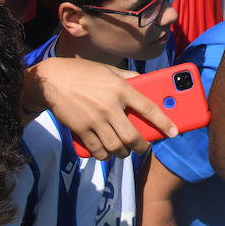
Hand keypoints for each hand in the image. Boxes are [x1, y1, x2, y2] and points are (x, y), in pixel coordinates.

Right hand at [30, 58, 178, 158]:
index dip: (163, 122)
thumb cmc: (83, 72)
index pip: (148, 108)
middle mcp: (110, 105)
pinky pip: (97, 150)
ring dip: (123, 152)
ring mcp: (95, 119)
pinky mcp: (81, 129)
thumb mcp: (109, 70)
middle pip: (132, 135)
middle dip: (142, 146)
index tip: (174, 132)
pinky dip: (104, 155)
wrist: (51, 80)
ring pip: (116, 146)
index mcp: (121, 88)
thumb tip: (146, 84)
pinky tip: (107, 153)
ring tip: (126, 150)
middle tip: (145, 147)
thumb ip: (129, 78)